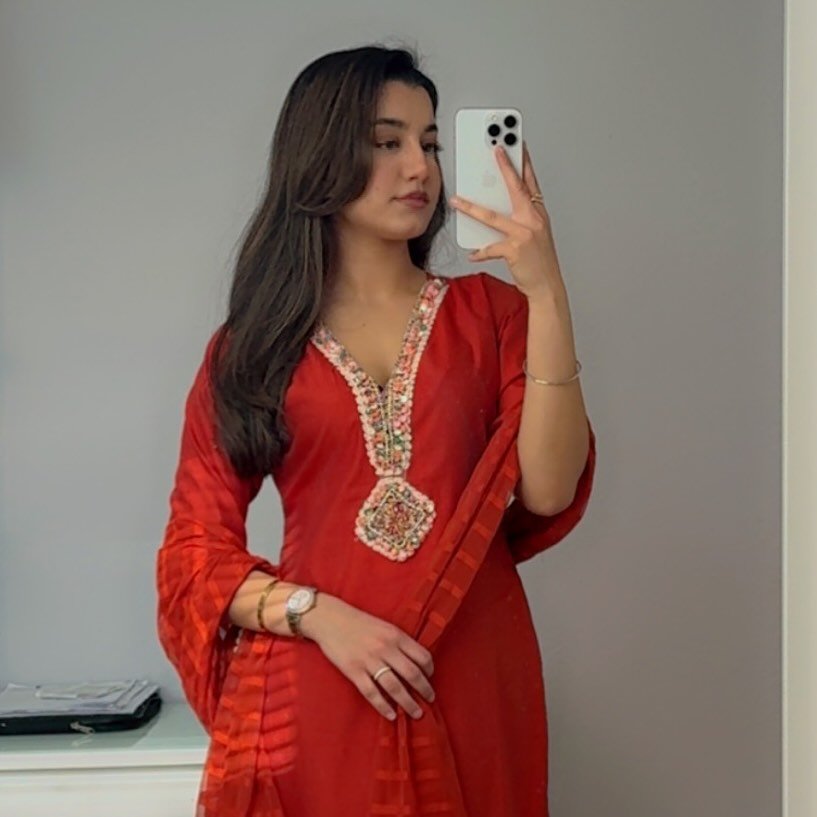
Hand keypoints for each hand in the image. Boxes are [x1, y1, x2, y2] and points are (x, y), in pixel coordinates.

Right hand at [301, 594, 435, 721]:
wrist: (330, 618)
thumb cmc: (359, 622)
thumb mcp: (384, 626)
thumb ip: (399, 642)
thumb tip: (415, 662)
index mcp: (396, 635)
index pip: (422, 655)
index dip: (430, 669)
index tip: (430, 677)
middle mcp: (386, 648)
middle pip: (412, 674)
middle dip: (424, 690)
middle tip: (430, 700)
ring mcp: (369, 661)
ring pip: (395, 687)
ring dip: (408, 703)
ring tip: (416, 713)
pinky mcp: (354, 671)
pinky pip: (372, 693)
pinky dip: (384, 706)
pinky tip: (392, 715)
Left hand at [449, 141, 564, 299]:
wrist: (547, 286)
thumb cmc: (539, 262)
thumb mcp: (534, 235)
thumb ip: (518, 219)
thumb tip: (495, 208)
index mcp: (538, 213)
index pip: (530, 181)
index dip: (524, 161)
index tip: (516, 142)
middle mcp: (533, 220)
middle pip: (517, 188)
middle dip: (506, 167)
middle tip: (495, 148)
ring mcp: (525, 234)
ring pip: (493, 216)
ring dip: (472, 208)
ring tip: (457, 200)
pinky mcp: (514, 250)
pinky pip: (490, 248)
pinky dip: (480, 252)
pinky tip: (472, 253)